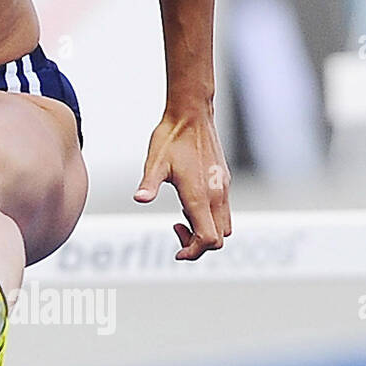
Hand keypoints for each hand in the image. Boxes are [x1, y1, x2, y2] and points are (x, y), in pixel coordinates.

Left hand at [134, 104, 231, 260]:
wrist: (192, 114)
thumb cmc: (171, 137)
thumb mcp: (155, 161)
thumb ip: (149, 183)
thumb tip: (140, 199)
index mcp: (200, 195)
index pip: (207, 239)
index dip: (193, 251)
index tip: (176, 251)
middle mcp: (217, 195)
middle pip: (219, 238)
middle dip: (198, 245)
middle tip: (175, 229)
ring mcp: (223, 189)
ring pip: (224, 226)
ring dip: (204, 231)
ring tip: (180, 218)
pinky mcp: (225, 182)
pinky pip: (224, 211)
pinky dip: (208, 218)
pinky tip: (188, 203)